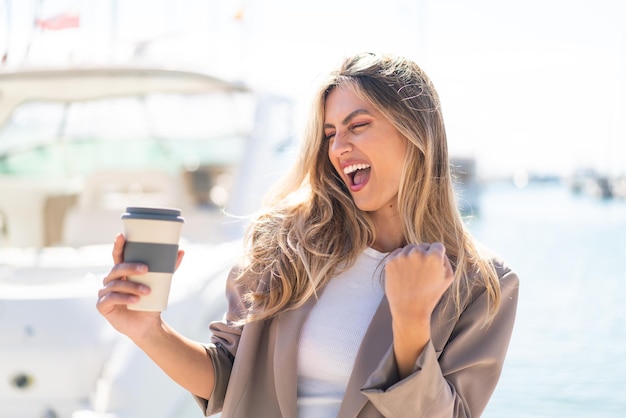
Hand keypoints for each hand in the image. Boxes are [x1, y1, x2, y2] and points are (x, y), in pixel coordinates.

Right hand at [96, 234, 184, 339]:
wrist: (147, 324)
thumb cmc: (151, 301)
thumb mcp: (160, 284)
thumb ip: (168, 268)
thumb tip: (181, 251)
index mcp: (122, 272)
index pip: (118, 256)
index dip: (118, 245)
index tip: (122, 236)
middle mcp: (111, 280)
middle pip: (117, 268)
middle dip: (131, 267)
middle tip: (146, 269)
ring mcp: (105, 292)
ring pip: (116, 284)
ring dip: (132, 286)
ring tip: (147, 292)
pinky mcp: (102, 305)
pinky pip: (111, 298)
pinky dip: (124, 298)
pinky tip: (135, 300)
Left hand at [385, 242, 453, 377]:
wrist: (409, 309)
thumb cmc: (430, 295)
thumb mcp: (448, 278)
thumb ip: (446, 260)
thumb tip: (439, 250)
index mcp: (433, 257)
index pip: (437, 246)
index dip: (437, 255)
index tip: (433, 266)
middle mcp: (417, 253)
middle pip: (423, 246)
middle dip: (424, 255)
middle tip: (422, 272)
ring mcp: (402, 256)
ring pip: (409, 248)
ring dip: (411, 256)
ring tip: (412, 274)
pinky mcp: (390, 261)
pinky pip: (397, 253)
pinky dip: (400, 259)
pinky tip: (404, 273)